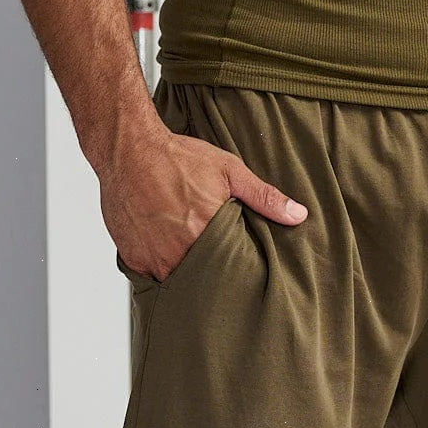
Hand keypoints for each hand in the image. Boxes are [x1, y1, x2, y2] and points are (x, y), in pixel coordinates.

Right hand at [99, 122, 308, 282]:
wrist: (129, 149)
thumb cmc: (178, 157)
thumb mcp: (228, 170)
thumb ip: (263, 197)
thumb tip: (298, 215)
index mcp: (208, 236)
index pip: (231, 272)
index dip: (236, 269)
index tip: (240, 263)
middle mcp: (179, 254)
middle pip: (203, 278)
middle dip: (211, 271)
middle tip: (213, 252)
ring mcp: (153, 260)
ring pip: (177, 278)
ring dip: (185, 266)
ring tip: (188, 243)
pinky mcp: (133, 259)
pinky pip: (152, 272)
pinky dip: (160, 261)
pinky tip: (164, 239)